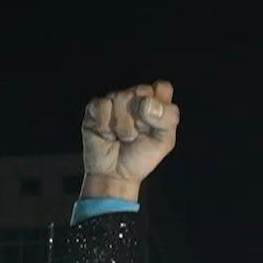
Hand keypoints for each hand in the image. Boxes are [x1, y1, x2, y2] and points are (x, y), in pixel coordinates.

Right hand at [80, 81, 178, 199]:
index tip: (154, 125)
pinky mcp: (95, 107)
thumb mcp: (165, 141)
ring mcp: (114, 100)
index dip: (159, 106)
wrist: (115, 175)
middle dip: (140, 120)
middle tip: (136, 135)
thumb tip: (146, 103)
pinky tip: (107, 135)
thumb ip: (167, 118)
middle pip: (141, 91)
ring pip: (121, 97)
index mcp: (155, 101)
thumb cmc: (141, 157)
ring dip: (123, 126)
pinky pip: (102, 105)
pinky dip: (106, 126)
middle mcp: (135, 97)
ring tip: (122, 137)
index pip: (162, 87)